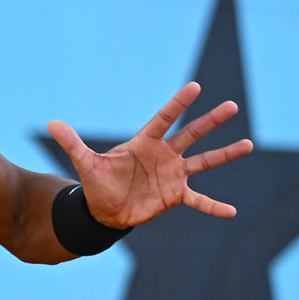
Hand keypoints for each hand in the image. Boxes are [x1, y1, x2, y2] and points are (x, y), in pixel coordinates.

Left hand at [47, 82, 252, 228]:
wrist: (104, 210)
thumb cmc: (99, 182)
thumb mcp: (85, 163)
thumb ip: (72, 143)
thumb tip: (50, 123)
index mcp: (144, 143)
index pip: (163, 120)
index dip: (177, 105)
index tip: (195, 87)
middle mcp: (164, 155)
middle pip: (191, 134)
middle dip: (210, 121)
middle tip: (232, 106)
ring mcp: (172, 175)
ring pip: (203, 162)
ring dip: (224, 154)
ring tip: (248, 145)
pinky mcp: (175, 196)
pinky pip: (198, 201)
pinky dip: (213, 206)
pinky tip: (232, 212)